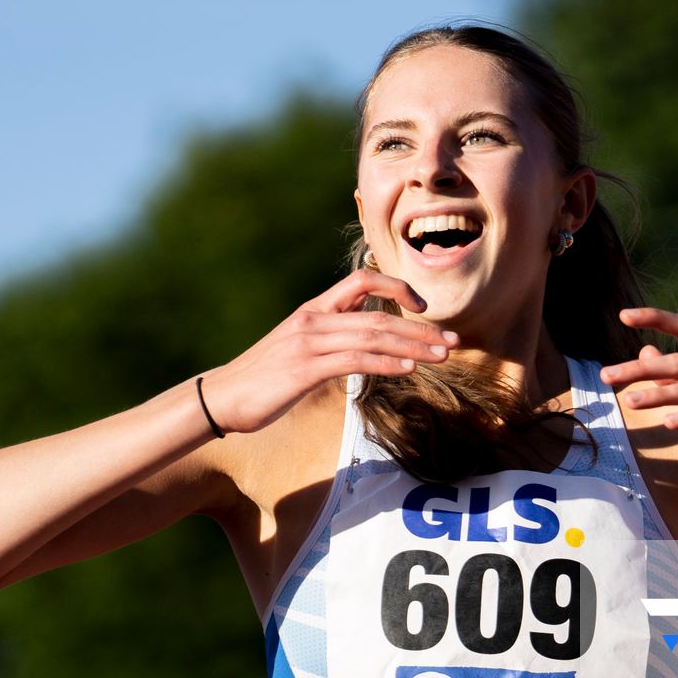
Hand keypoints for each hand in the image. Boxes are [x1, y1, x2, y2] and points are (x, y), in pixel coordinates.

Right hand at [199, 268, 456, 434]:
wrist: (222, 397)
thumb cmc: (263, 379)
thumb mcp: (300, 351)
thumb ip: (331, 342)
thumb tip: (364, 349)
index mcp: (314, 310)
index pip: (362, 280)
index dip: (397, 287)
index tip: (424, 307)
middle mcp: (314, 319)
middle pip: (378, 314)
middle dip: (421, 328)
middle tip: (454, 341)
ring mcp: (309, 342)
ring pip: (372, 335)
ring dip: (413, 346)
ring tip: (443, 356)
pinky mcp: (305, 368)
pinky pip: (354, 360)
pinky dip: (386, 363)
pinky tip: (410, 369)